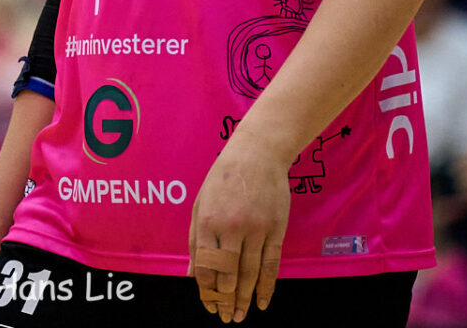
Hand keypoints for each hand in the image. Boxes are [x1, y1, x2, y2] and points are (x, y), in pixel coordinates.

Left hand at [187, 137, 289, 322]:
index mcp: (208, 221)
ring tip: (239, 316)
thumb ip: (196, 241)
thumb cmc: (223, 179)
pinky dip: (267, 287)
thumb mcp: (200, 204)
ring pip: (249, 273)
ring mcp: (255, 229)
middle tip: (225, 317)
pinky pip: (271, 265)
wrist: (256, 154)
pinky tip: (262, 302)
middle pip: (227, 274)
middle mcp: (231, 227)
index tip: (208, 305)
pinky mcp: (275, 230)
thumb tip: (191, 275)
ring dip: (243, 299)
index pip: (205, 266)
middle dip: (224, 300)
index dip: (206, 290)